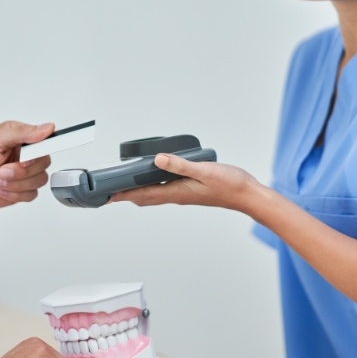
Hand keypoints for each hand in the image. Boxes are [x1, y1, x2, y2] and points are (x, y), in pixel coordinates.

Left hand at [0, 121, 54, 214]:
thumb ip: (21, 132)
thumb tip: (46, 128)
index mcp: (19, 138)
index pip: (44, 140)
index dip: (41, 150)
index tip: (28, 158)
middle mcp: (24, 155)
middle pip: (44, 163)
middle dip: (22, 170)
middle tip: (2, 170)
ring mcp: (23, 174)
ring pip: (40, 180)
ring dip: (16, 183)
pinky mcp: (22, 191)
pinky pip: (32, 194)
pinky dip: (15, 194)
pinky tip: (0, 189)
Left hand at [111, 153, 260, 213]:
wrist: (248, 195)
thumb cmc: (230, 185)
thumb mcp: (204, 171)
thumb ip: (180, 165)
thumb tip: (157, 159)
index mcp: (176, 192)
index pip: (143, 195)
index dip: (124, 195)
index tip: (108, 196)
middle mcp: (177, 195)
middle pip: (144, 198)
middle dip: (126, 195)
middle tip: (111, 192)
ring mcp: (183, 194)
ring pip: (154, 194)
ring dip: (138, 191)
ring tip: (125, 186)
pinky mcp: (189, 190)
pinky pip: (164, 189)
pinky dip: (153, 186)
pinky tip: (154, 177)